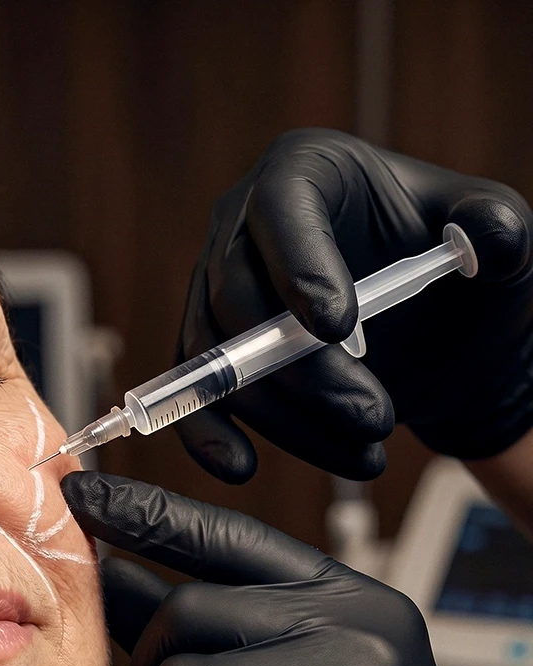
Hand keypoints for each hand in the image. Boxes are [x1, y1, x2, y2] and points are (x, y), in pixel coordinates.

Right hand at [179, 128, 532, 481]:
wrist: (428, 330)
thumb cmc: (453, 267)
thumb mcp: (493, 234)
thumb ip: (500, 228)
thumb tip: (488, 243)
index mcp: (304, 173)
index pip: (281, 211)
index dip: (298, 268)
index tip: (340, 328)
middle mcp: (240, 228)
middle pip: (240, 300)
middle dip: (304, 371)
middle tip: (372, 417)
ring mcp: (214, 293)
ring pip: (219, 360)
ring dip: (284, 418)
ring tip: (362, 455)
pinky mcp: (208, 352)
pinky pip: (193, 393)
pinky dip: (208, 434)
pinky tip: (241, 466)